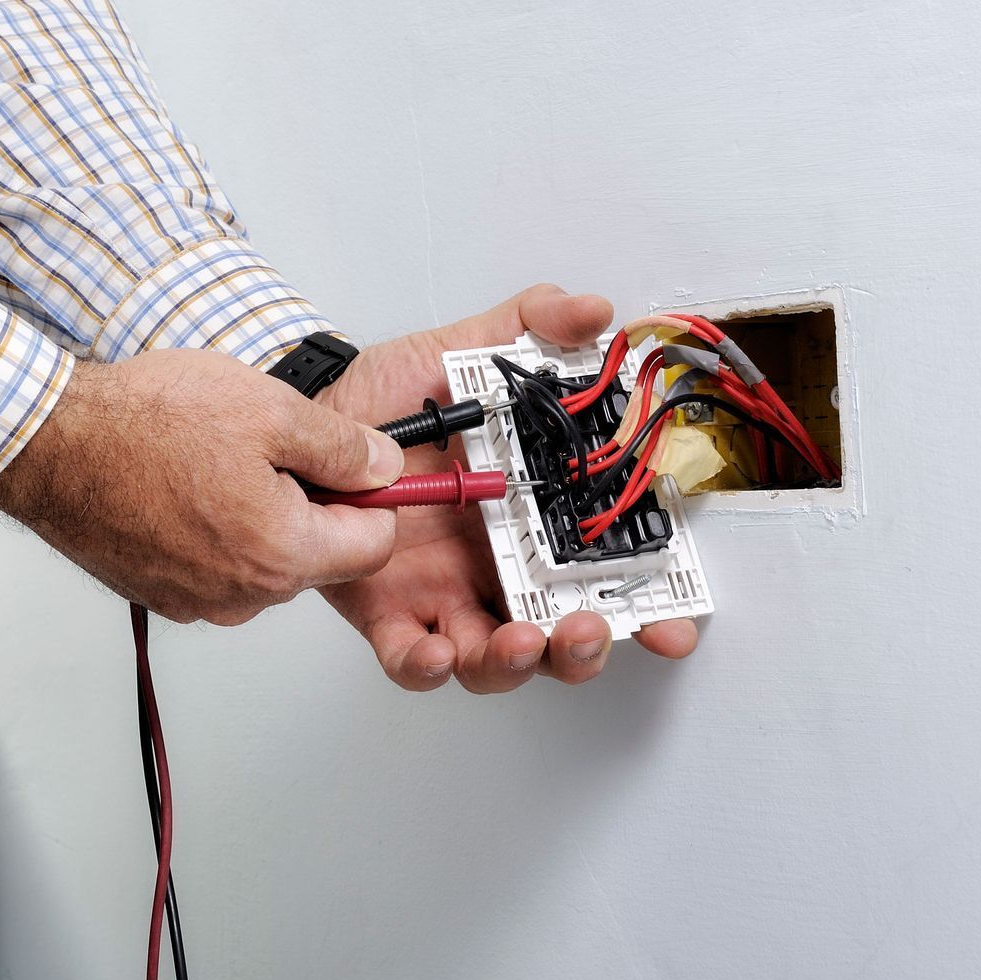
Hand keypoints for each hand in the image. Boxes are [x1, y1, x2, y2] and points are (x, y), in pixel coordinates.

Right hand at [0, 349, 407, 624]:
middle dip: (310, 506)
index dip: (373, 498)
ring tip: (212, 462)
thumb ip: (342, 446)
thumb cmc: (144, 423)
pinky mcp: (161, 595)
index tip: (352, 466)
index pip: (375, 546)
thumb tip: (383, 465)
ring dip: (257, 518)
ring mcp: (198, 601)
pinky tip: (180, 484)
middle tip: (266, 449)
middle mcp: (244, 595)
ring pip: (265, 562)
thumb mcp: (269, 409)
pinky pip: (215, 568)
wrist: (51, 445)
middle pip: (319, 557)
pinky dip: (211, 531)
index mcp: (282, 553)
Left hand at [316, 284, 699, 691]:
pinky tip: (435, 651)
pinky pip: (410, 660)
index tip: (675, 623)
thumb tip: (591, 312)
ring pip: (492, 660)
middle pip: (556, 635)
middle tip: (587, 629)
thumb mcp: (460, 353)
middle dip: (582, 648)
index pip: (604, 573)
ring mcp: (442, 595)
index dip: (648, 608)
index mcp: (529, 518)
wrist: (304, 416)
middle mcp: (494, 566)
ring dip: (514, 662)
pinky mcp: (386, 613)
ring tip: (520, 641)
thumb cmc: (385, 395)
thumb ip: (526, 329)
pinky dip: (426, 667)